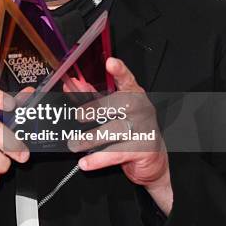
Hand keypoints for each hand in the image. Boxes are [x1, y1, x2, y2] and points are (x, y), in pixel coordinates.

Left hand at [68, 57, 172, 214]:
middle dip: (95, 108)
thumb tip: (73, 85)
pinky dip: (98, 159)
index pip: (127, 80)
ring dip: (90, 138)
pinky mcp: (143, 150)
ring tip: (74, 143)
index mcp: (134, 95)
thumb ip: (93, 97)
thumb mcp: (114, 111)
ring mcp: (144, 130)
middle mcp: (142, 109)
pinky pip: (116, 153)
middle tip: (78, 116)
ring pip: (114, 130)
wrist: (153, 159)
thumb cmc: (131, 129)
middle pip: (119, 104)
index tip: (111, 63)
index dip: (120, 71)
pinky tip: (85, 163)